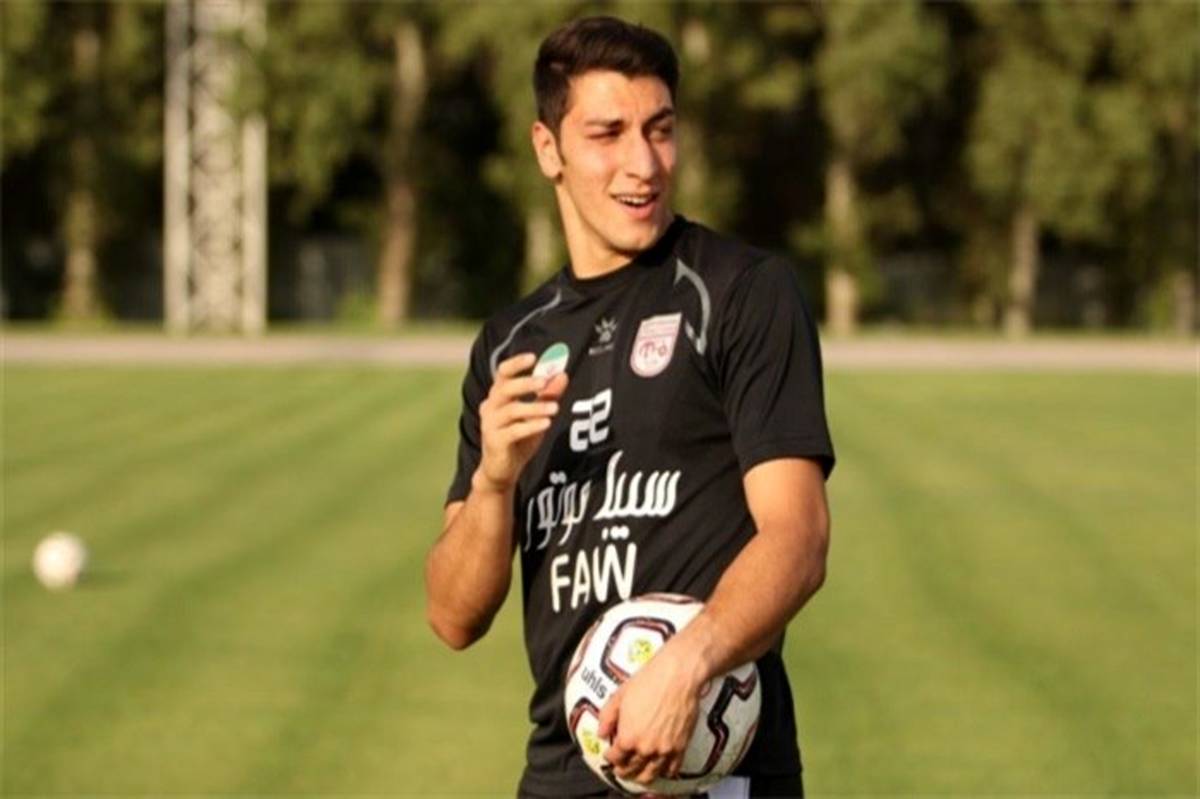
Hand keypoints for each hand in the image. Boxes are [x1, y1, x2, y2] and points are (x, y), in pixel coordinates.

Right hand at [474, 352, 567, 493]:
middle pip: (505, 388)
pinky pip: (514, 431)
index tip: (533, 357)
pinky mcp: (495, 441)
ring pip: (512, 410)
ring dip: (535, 407)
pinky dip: (531, 426)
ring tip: (555, 408)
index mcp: (498, 396)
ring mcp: (490, 424)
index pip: (502, 373)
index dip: (516, 363)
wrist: (502, 470)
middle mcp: (490, 407)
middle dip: (526, 383)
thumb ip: (548, 395)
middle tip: (545, 382)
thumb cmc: (518, 439)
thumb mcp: (536, 415)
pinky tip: (546, 423)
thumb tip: (562, 374)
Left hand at [597, 639, 706, 785]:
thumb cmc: (648, 681)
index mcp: (628, 737)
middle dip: (623, 770)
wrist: (678, 675)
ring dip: (641, 776)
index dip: (610, 757)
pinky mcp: (681, 747)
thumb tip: (601, 733)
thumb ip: (607, 717)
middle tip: (620, 767)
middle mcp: (645, 748)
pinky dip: (663, 771)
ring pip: (650, 775)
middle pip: (631, 770)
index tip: (610, 754)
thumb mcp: (619, 696)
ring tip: (637, 772)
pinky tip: (659, 767)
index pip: (615, 758)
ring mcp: (664, 750)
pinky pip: (671, 769)